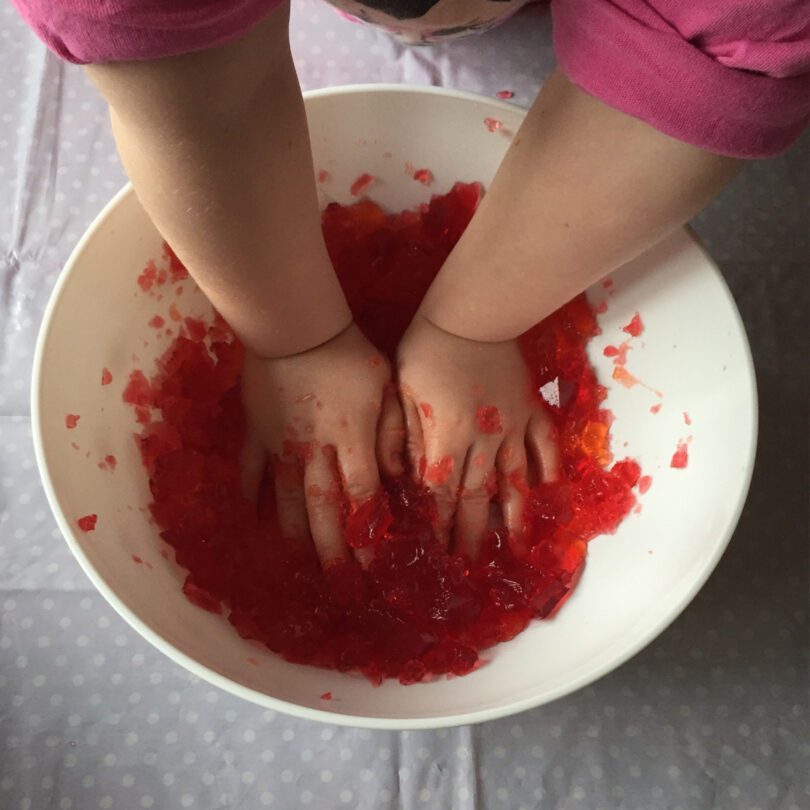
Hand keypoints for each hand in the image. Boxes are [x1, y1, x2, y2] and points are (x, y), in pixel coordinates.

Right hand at [240, 323, 404, 566]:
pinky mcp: (257, 431)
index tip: (373, 563)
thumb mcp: (386, 386)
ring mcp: (281, 444)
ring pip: (287, 497)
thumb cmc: (349, 354)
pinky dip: (250, 491)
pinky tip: (251, 514)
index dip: (367, 532)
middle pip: (324, 508)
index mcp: (351, 440)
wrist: (296, 327)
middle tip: (339, 582)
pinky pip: (251, 467)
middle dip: (332, 548)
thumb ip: (394, 431)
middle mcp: (316, 451)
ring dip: (294, 531)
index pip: (361, 497)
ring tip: (298, 560)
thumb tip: (398, 474)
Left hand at [397, 314, 559, 558]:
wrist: (470, 314)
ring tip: (515, 547)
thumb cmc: (426, 350)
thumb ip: (405, 437)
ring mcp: (513, 425)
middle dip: (470, 532)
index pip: (442, 490)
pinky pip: (545, 445)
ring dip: (514, 516)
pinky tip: (551, 493)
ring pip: (514, 479)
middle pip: (476, 495)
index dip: (439, 522)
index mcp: (447, 434)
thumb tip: (406, 479)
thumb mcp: (401, 391)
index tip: (437, 547)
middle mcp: (484, 438)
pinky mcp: (531, 409)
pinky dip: (549, 470)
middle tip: (468, 562)